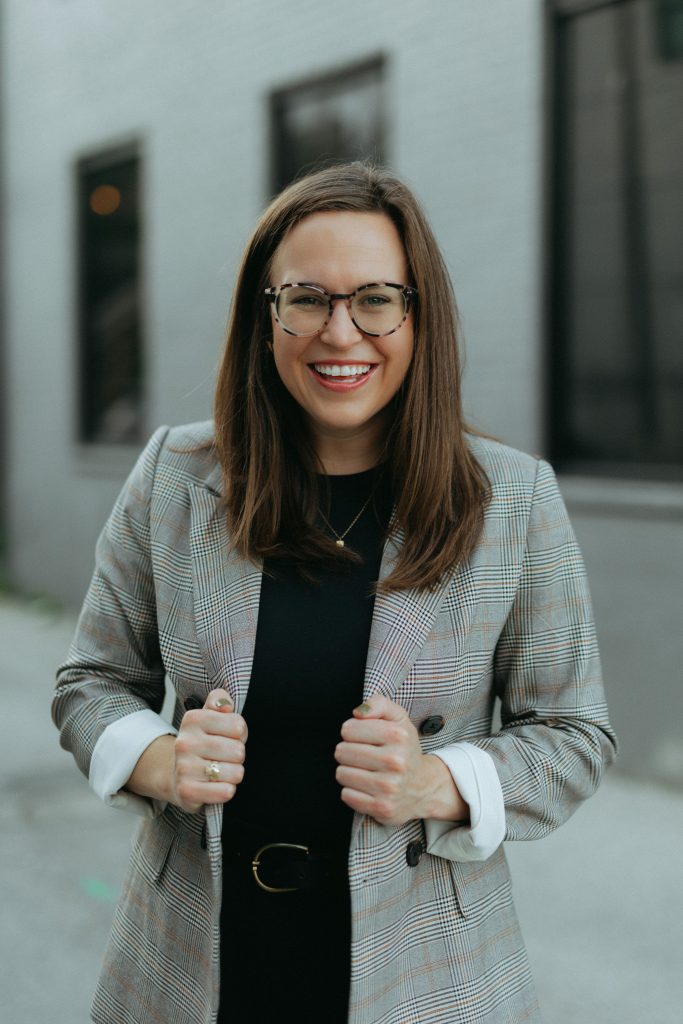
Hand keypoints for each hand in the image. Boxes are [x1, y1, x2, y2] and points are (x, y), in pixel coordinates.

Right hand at [171, 689, 247, 813]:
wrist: (176, 776)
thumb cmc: (202, 744)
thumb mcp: (208, 717)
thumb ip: (219, 702)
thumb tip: (226, 703)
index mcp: (192, 719)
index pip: (238, 726)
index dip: (240, 734)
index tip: (229, 737)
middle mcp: (185, 742)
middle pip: (238, 751)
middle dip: (237, 756)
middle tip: (225, 757)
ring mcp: (184, 768)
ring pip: (236, 772)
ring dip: (233, 775)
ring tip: (220, 772)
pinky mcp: (187, 792)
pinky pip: (226, 792)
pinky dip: (227, 790)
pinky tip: (216, 786)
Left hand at [334, 696, 467, 826]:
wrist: (424, 787)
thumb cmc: (404, 749)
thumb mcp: (399, 719)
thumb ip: (379, 704)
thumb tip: (358, 712)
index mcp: (398, 735)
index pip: (348, 729)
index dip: (351, 732)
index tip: (363, 738)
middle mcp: (396, 761)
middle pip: (342, 751)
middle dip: (348, 752)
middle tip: (363, 756)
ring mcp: (389, 787)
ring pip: (341, 774)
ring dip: (348, 772)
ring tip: (365, 771)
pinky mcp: (382, 808)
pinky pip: (347, 795)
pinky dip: (352, 791)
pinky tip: (367, 787)